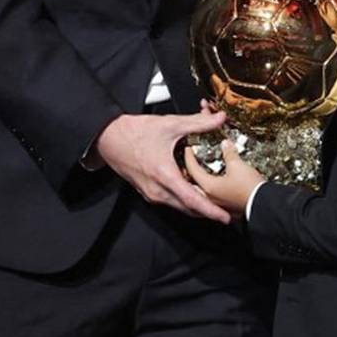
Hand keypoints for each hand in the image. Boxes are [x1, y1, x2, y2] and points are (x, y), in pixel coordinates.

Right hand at [94, 108, 230, 222]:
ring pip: (179, 205)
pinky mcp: (148, 191)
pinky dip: (185, 200)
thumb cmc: (134, 132)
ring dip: (197, 205)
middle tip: (228, 211)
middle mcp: (157, 190)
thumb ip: (198, 123)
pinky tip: (196, 191)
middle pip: (188, 208)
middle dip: (209, 211)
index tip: (224, 218)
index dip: (210, 210)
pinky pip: (171, 200)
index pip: (192, 200)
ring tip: (216, 203)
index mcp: (164, 176)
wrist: (108, 138)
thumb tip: (220, 118)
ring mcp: (151, 193)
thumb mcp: (170, 124)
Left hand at [183, 140, 266, 218]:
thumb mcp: (238, 165)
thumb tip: (226, 145)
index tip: (188, 150)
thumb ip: (229, 153)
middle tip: (190, 165)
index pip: (192, 170)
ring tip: (201, 175)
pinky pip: (212, 199)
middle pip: (192, 185)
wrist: (262, 203)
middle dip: (189, 175)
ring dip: (199, 184)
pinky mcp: (226, 207)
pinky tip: (215, 187)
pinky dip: (210, 191)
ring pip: (201, 193)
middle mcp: (210, 198)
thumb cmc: (250, 188)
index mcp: (208, 187)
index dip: (189, 157)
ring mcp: (217, 204)